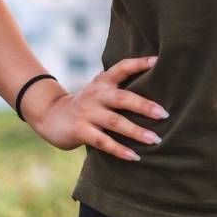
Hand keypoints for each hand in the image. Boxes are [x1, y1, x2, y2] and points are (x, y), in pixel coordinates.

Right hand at [35, 56, 168, 161]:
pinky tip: (134, 156)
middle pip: (123, 98)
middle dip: (144, 106)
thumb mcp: (101, 89)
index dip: (139, 63)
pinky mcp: (80, 130)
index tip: (158, 60)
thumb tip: (157, 86)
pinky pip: (103, 142)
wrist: (52, 116)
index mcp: (103, 81)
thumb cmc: (89, 103)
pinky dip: (119, 150)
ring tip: (155, 140)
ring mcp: (87, 113)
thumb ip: (121, 86)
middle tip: (164, 114)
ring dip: (136, 132)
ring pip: (115, 122)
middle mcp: (96, 94)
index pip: (122, 67)